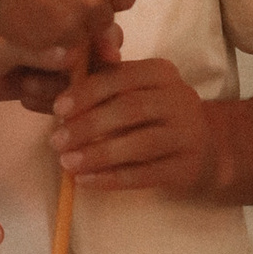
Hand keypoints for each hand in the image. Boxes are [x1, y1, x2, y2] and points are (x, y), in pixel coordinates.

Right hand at [0, 0, 136, 63]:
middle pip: (103, 20)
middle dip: (83, 17)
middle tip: (54, 6)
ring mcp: (75, 22)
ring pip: (78, 38)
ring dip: (62, 32)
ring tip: (33, 15)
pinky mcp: (51, 43)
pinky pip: (53, 49)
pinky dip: (40, 43)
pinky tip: (20, 25)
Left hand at [50, 55, 223, 197]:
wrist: (206, 145)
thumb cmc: (152, 112)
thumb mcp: (132, 88)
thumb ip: (96, 81)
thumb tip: (46, 80)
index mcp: (160, 72)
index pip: (121, 77)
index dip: (87, 93)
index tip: (57, 109)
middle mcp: (179, 98)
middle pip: (131, 109)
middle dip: (89, 125)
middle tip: (56, 141)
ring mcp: (187, 134)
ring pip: (140, 144)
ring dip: (99, 154)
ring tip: (67, 163)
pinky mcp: (186, 167)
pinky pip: (145, 174)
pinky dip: (112, 179)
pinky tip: (85, 181)